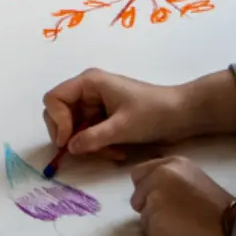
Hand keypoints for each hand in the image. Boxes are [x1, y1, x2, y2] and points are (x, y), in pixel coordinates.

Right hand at [43, 68, 235, 160]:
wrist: (181, 115)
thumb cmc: (153, 113)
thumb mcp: (122, 127)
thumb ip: (93, 138)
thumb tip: (68, 148)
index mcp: (89, 83)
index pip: (54, 98)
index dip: (56, 121)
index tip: (68, 143)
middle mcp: (88, 91)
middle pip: (60, 115)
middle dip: (72, 136)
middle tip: (87, 152)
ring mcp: (95, 105)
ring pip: (75, 129)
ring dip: (88, 145)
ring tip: (111, 153)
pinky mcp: (104, 118)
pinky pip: (89, 135)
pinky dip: (98, 146)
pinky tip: (117, 152)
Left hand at [131, 156, 232, 235]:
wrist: (234, 228)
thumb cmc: (220, 209)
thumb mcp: (194, 179)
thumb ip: (171, 181)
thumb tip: (152, 195)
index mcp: (170, 163)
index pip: (138, 175)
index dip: (147, 192)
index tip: (162, 204)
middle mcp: (159, 175)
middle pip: (137, 199)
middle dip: (150, 212)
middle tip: (175, 221)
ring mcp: (155, 198)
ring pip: (144, 221)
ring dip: (159, 230)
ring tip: (185, 230)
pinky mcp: (156, 222)